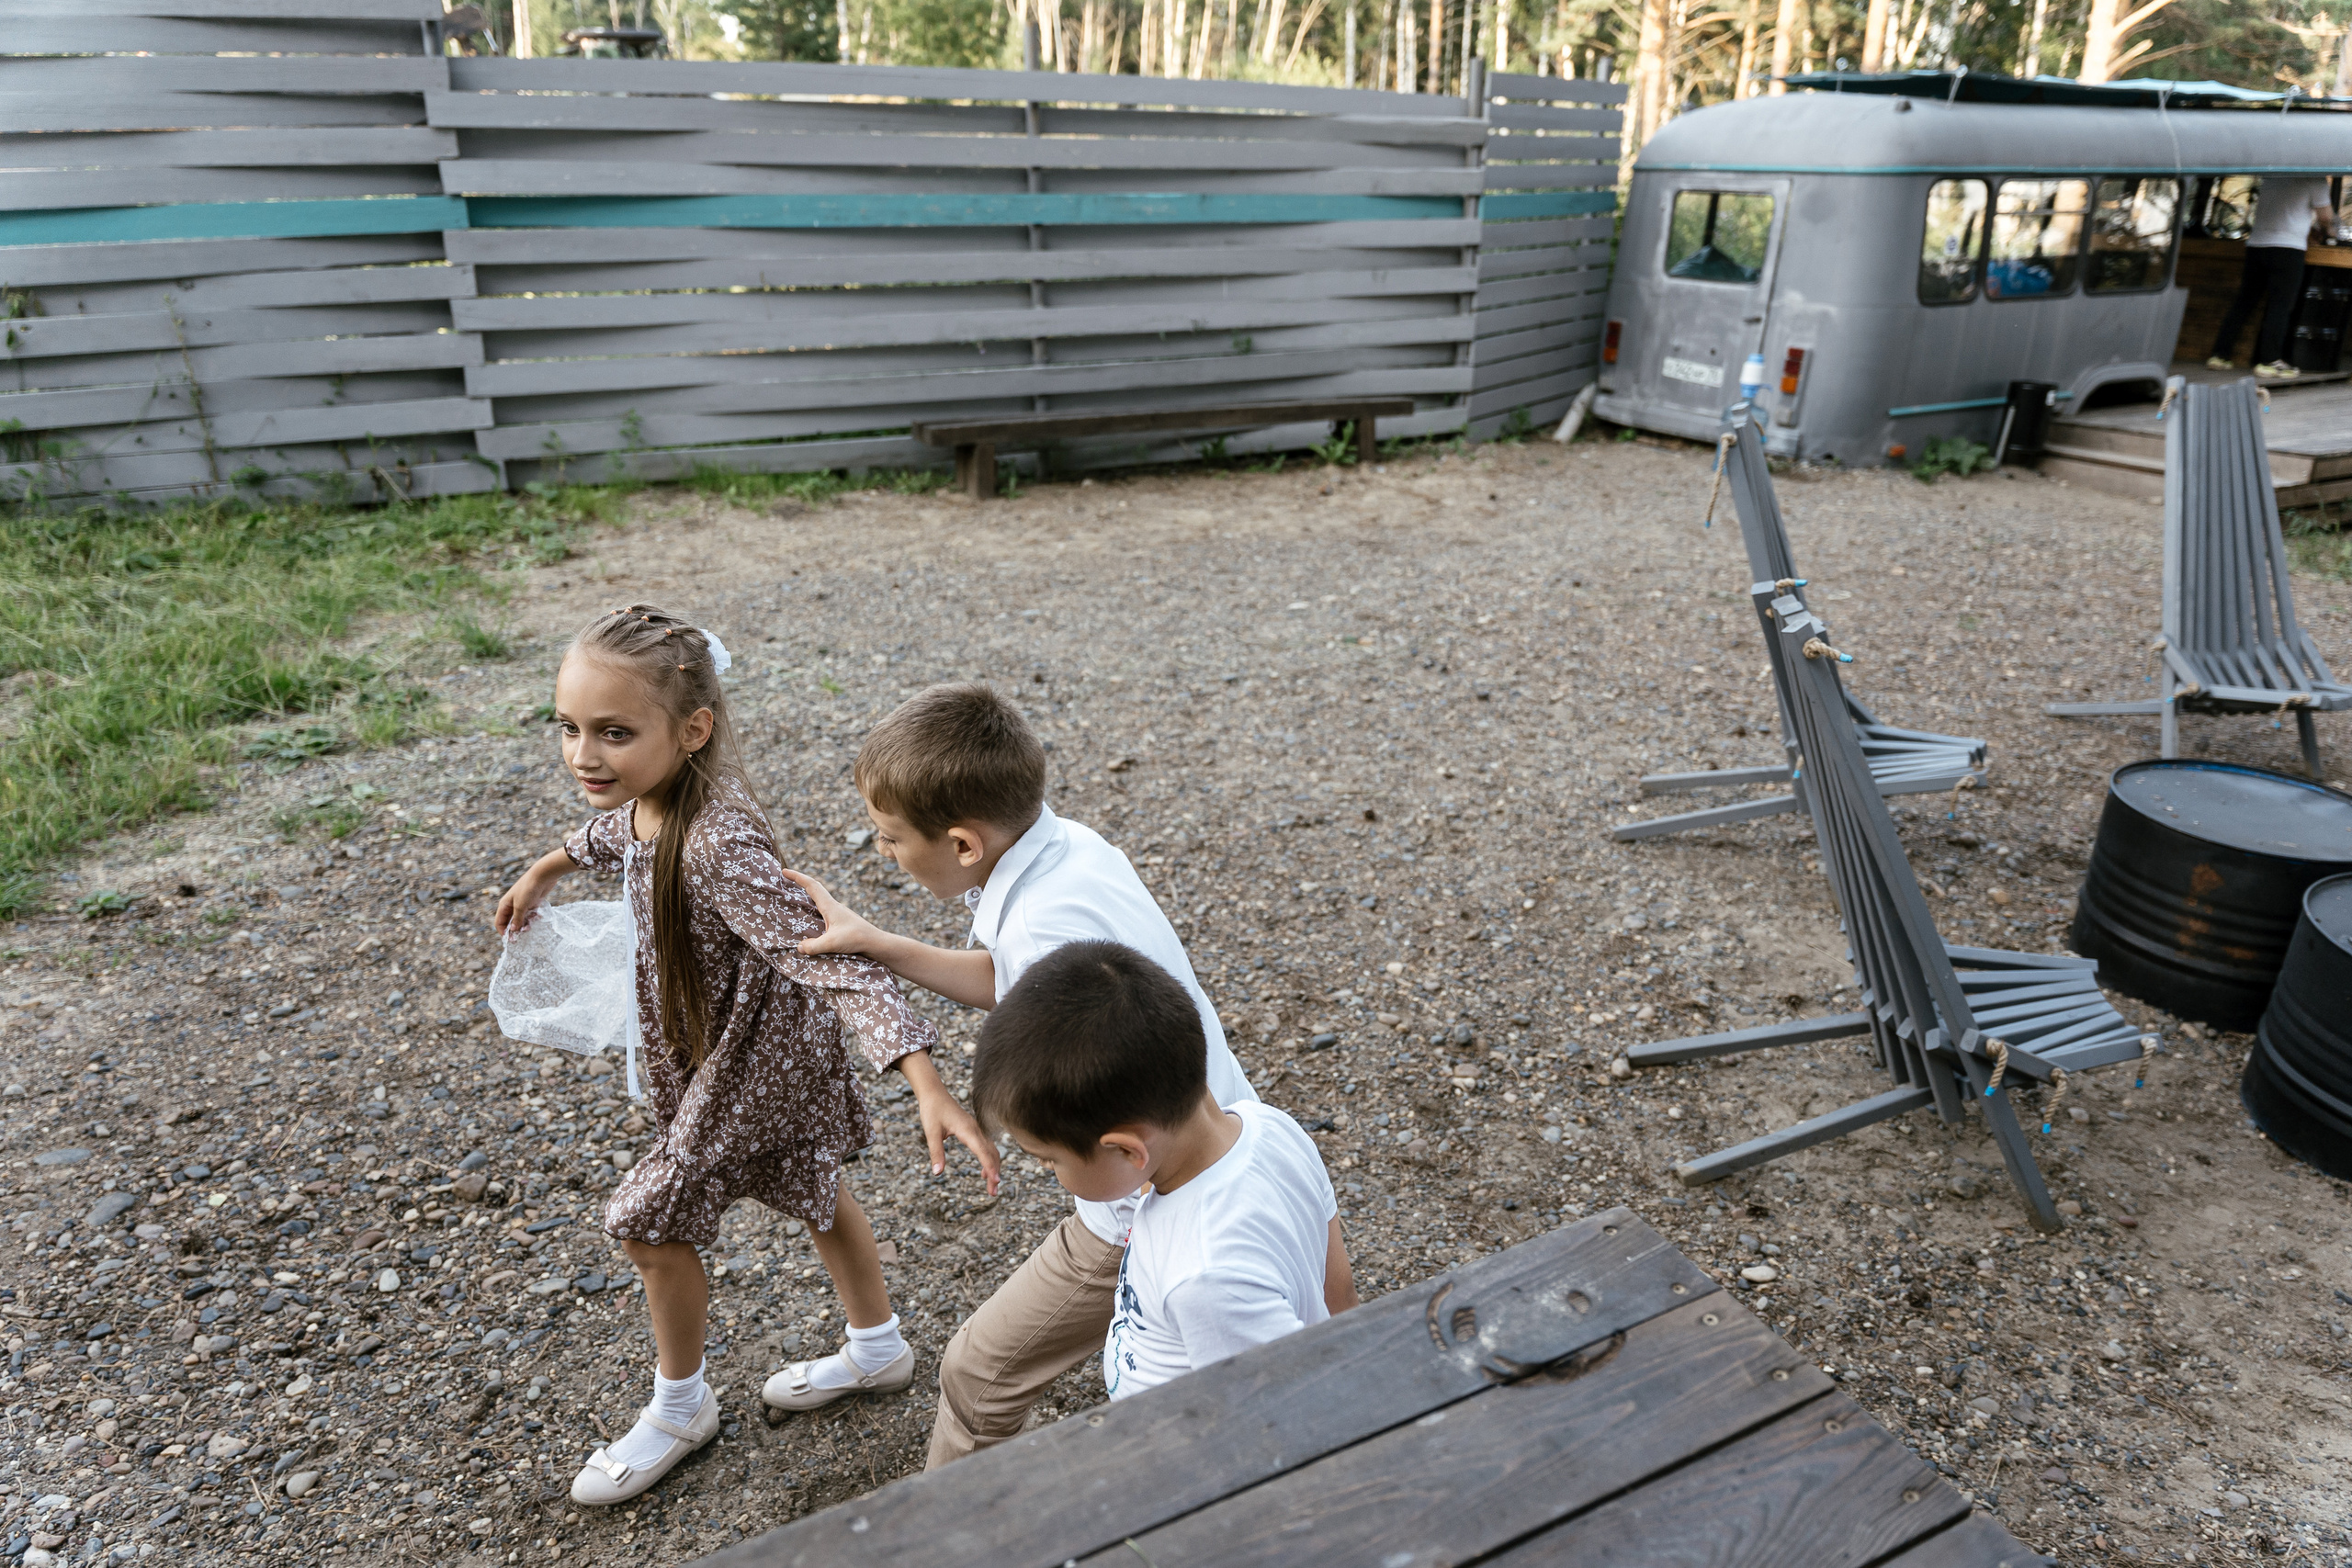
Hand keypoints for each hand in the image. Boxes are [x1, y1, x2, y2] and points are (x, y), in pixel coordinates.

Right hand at [494, 868, 553, 936]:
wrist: (543, 876)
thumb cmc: (528, 889)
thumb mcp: (521, 906)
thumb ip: (517, 919)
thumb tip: (513, 930)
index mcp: (504, 905)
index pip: (499, 922)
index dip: (503, 932)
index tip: (511, 940)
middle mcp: (512, 905)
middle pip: (511, 922)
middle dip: (516, 929)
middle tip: (523, 934)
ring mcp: (522, 904)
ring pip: (521, 919)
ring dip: (526, 924)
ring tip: (531, 926)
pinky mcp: (532, 903)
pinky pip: (530, 915)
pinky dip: (533, 918)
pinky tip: (538, 916)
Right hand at [778, 867, 884, 956]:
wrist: (876, 943)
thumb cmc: (857, 939)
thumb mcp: (832, 943)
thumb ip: (814, 946)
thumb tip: (799, 947)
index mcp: (830, 906)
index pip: (812, 886)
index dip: (798, 877)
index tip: (785, 871)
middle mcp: (833, 907)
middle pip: (814, 891)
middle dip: (800, 885)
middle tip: (785, 883)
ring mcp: (838, 914)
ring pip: (818, 902)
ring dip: (806, 899)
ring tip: (792, 902)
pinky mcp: (840, 923)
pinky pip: (822, 913)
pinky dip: (812, 913)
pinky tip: (809, 923)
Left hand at [899, 1051, 1000, 1194]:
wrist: (934, 1094)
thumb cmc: (932, 1111)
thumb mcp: (931, 1132)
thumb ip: (935, 1152)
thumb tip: (937, 1173)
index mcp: (967, 1130)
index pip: (982, 1151)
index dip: (989, 1166)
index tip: (995, 1181)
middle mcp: (976, 1130)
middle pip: (991, 1154)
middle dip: (994, 1173)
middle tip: (993, 1193)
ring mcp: (976, 1130)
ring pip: (991, 1151)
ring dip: (993, 1168)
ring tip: (991, 1186)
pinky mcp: (974, 1131)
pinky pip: (986, 1147)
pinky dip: (988, 1160)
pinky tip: (983, 1173)